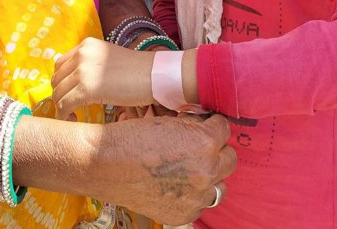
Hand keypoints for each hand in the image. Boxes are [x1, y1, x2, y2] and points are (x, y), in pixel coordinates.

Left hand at [52, 37, 154, 115]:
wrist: (155, 75)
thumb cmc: (138, 71)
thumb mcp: (109, 59)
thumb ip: (91, 65)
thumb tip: (76, 83)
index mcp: (86, 45)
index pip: (60, 64)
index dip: (61, 82)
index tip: (68, 94)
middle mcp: (81, 54)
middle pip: (56, 80)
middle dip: (60, 96)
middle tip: (70, 108)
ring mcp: (83, 71)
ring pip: (58, 94)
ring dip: (61, 108)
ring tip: (72, 116)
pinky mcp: (87, 89)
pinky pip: (64, 106)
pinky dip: (64, 116)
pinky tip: (74, 120)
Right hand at [90, 112, 235, 224]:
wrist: (106, 166)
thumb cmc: (133, 138)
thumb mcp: (169, 122)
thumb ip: (195, 129)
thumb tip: (209, 129)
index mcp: (205, 143)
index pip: (224, 129)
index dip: (212, 125)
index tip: (204, 126)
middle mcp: (206, 171)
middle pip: (230, 159)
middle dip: (217, 151)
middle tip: (198, 148)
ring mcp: (197, 196)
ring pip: (220, 185)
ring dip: (210, 176)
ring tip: (190, 169)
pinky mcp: (185, 214)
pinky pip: (202, 204)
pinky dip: (194, 195)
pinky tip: (177, 185)